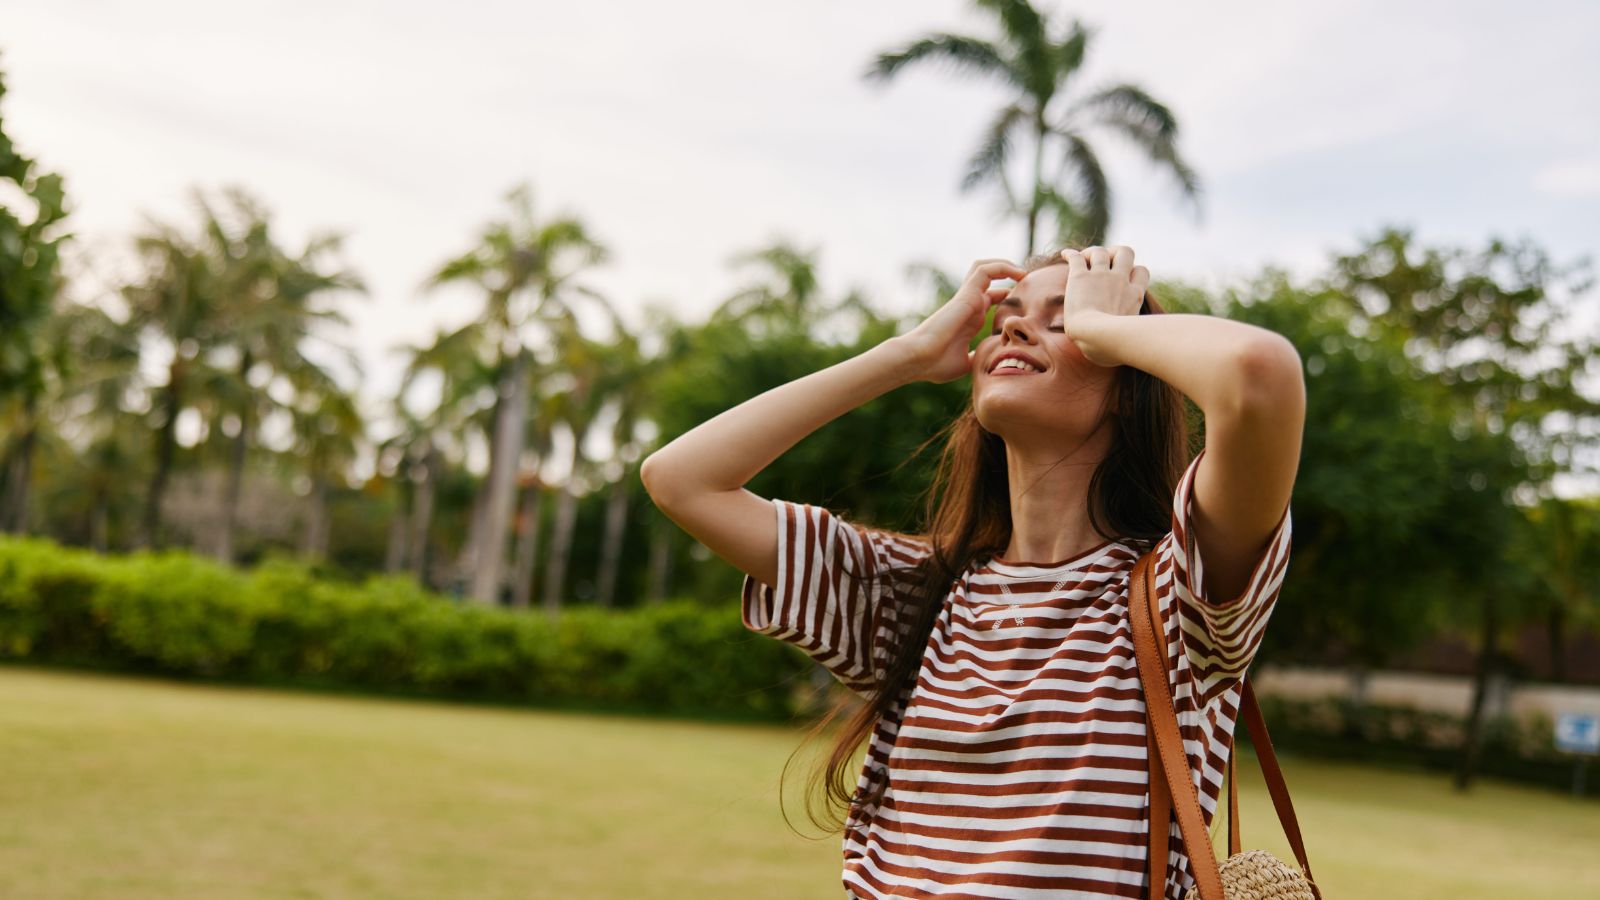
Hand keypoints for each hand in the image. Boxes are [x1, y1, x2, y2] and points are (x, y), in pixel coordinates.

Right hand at [897, 259, 1026, 382]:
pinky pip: (985, 271)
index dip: (1008, 295)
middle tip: (1028, 281)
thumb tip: (988, 366)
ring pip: (986, 267)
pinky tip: (1018, 274)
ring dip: (1006, 265)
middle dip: (1008, 273)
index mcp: (971, 318)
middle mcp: (969, 304)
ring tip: (1023, 272)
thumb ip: (977, 358)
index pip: (991, 298)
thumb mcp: (966, 363)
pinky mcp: (965, 294)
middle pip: (988, 277)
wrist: (919, 360)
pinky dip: (1002, 267)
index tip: (1026, 301)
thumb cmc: (936, 364)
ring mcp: (967, 297)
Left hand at [1060, 245, 1149, 365]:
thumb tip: (1112, 352)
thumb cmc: (1113, 347)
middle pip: (1126, 252)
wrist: (1096, 335)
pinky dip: (1071, 254)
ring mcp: (1100, 276)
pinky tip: (1065, 255)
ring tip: (1084, 260)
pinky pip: (1076, 257)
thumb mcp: (1128, 341)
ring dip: (1092, 253)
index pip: (1141, 271)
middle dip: (1116, 253)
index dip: (1133, 271)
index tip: (1124, 278)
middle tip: (1106, 263)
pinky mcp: (1080, 277)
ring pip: (1100, 251)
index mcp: (1134, 296)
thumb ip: (1122, 340)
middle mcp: (1120, 281)